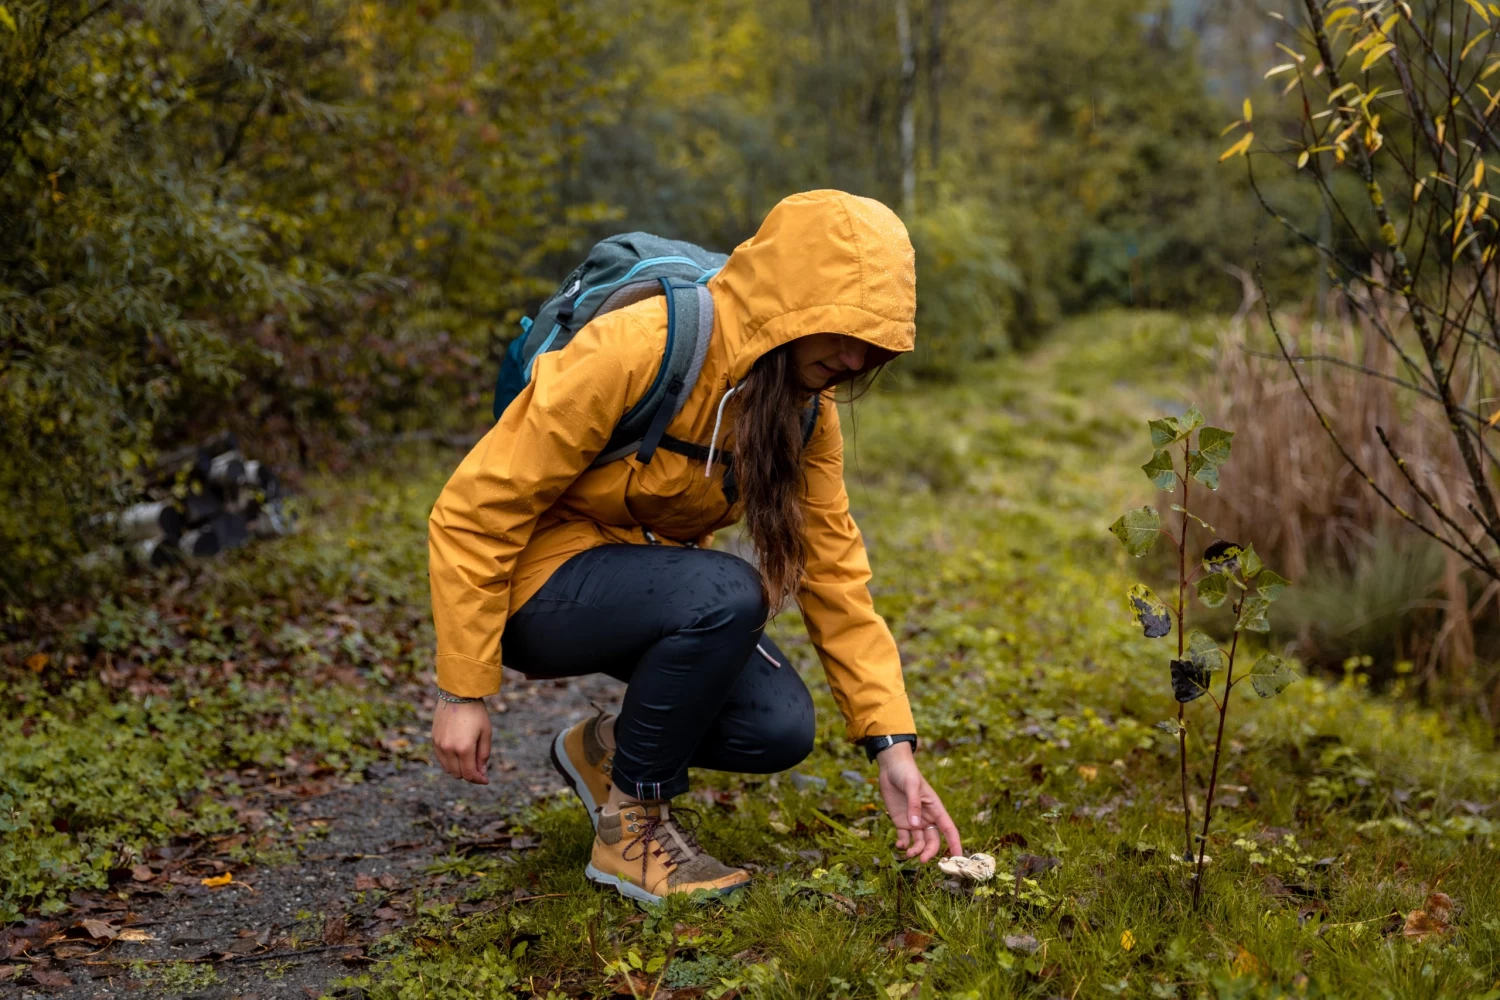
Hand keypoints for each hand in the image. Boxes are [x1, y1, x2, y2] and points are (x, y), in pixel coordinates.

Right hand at [432, 700, 490, 783]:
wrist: (457, 693)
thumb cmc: (476, 712)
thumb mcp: (486, 733)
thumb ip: (483, 755)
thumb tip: (482, 772)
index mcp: (464, 748)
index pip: (469, 774)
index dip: (478, 780)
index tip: (486, 780)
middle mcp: (449, 749)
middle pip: (458, 774)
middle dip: (469, 775)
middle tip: (479, 769)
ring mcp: (439, 745)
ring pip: (448, 769)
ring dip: (459, 770)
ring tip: (469, 762)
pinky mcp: (434, 739)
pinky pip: (441, 759)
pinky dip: (450, 762)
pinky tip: (459, 755)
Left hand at [876, 742, 961, 862]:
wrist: (891, 767)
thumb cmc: (906, 773)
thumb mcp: (911, 785)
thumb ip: (914, 805)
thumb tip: (915, 826)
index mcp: (935, 809)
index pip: (949, 829)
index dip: (954, 843)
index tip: (958, 858)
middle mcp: (927, 818)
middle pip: (934, 840)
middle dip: (930, 852)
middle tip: (922, 860)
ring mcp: (914, 821)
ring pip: (920, 842)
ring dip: (916, 850)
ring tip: (908, 853)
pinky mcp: (901, 822)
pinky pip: (905, 838)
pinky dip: (903, 844)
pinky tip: (899, 846)